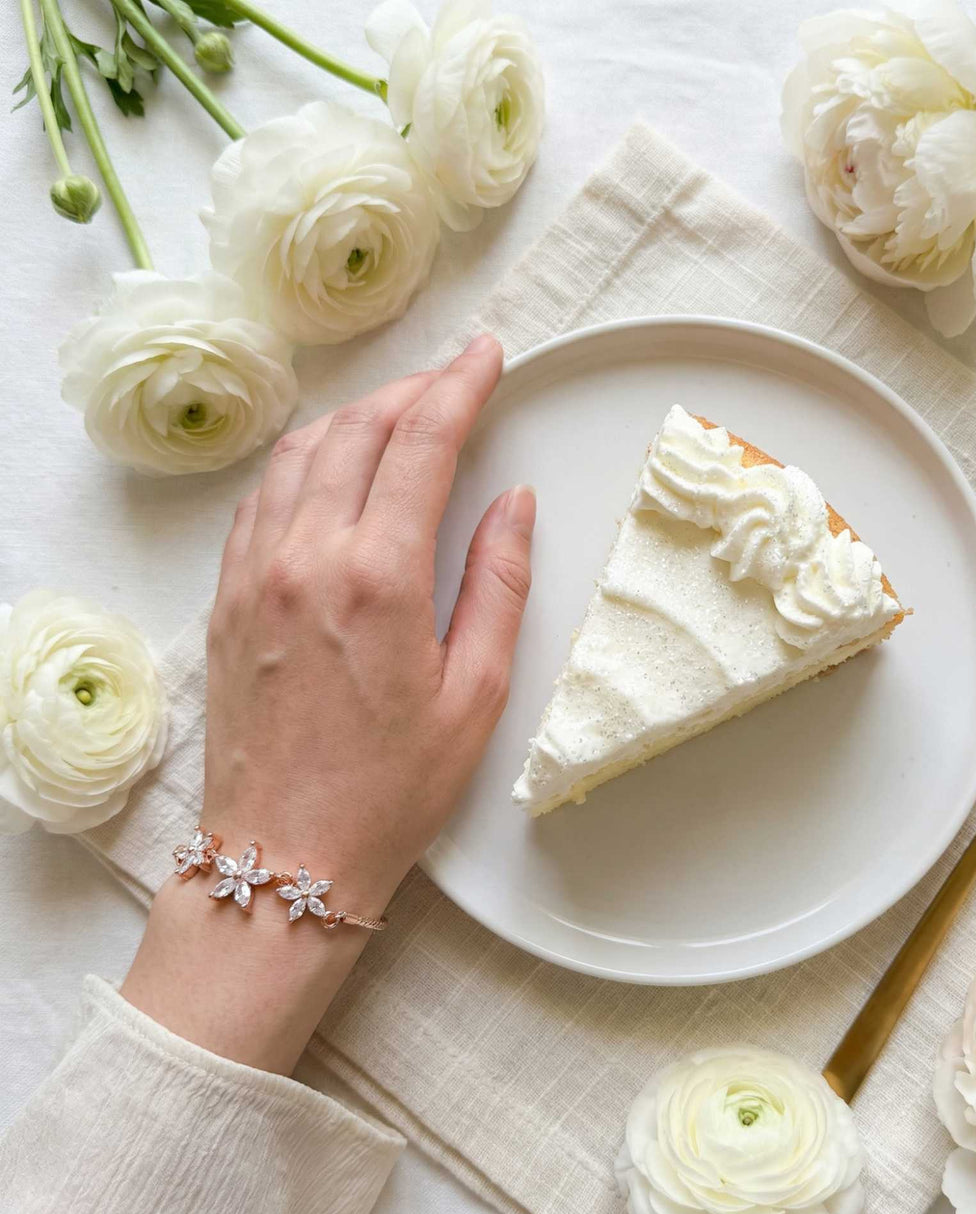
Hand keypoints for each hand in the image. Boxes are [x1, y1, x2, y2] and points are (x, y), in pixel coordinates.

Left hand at [122, 335, 533, 1071]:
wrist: (285, 856)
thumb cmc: (390, 790)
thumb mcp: (475, 694)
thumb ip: (497, 584)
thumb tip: (511, 503)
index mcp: (378, 578)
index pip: (420, 444)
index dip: (459, 386)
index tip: (487, 356)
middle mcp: (305, 557)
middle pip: (356, 431)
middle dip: (410, 391)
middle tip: (453, 381)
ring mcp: (254, 573)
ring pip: (301, 453)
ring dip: (354, 417)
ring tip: (398, 414)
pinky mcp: (226, 597)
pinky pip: (262, 496)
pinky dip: (303, 460)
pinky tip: (331, 469)